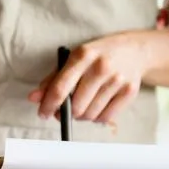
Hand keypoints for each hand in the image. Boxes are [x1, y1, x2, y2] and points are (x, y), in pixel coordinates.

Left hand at [29, 33, 148, 124]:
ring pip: (89, 115)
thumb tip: (33, 98)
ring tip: (82, 105)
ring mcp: (117, 80)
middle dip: (66, 113)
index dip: (48, 105)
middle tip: (65, 110)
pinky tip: (96, 107)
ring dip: (81, 116)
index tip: (43, 113)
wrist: (134, 50)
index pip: (61, 88)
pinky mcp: (130, 91)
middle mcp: (101, 67)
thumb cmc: (97, 55)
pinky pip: (105, 118)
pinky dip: (96, 118)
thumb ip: (52, 79)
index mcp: (83, 56)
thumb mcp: (74, 59)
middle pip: (76, 106)